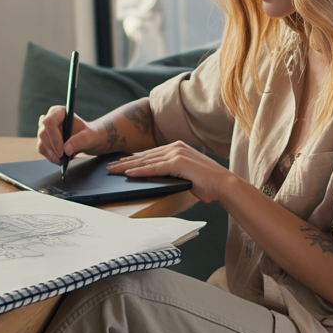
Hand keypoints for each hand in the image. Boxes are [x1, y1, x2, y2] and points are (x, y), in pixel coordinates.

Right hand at [36, 105, 97, 163]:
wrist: (86, 141)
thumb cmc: (88, 135)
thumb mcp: (89, 137)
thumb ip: (80, 141)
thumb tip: (66, 149)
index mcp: (59, 112)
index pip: (49, 122)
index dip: (54, 137)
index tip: (62, 151)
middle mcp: (49, 119)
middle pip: (43, 134)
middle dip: (53, 149)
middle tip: (64, 158)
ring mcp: (44, 130)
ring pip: (41, 144)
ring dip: (52, 155)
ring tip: (66, 159)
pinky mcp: (43, 140)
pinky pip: (42, 150)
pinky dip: (51, 157)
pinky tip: (62, 159)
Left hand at [106, 141, 239, 203]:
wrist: (223, 185)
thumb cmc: (207, 183)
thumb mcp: (185, 174)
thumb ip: (171, 172)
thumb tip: (156, 178)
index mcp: (177, 147)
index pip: (150, 154)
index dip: (133, 159)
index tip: (119, 163)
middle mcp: (176, 147)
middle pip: (145, 155)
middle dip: (125, 161)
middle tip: (110, 167)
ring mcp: (177, 153)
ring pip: (146, 161)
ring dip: (127, 166)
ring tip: (113, 171)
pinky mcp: (178, 163)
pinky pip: (154, 168)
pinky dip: (140, 171)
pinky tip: (128, 174)